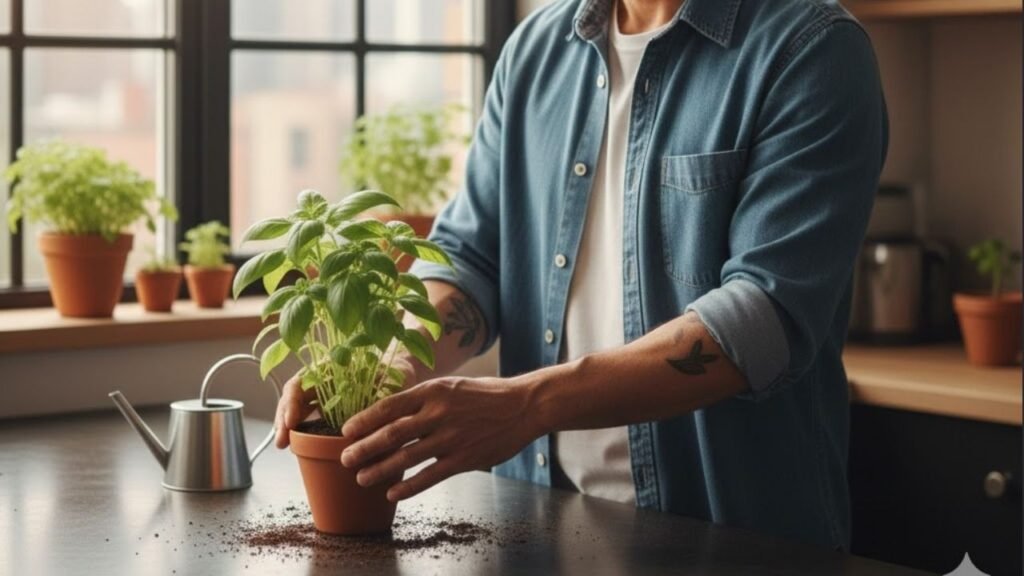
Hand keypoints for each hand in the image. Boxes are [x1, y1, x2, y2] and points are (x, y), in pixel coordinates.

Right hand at [273, 355, 418, 448]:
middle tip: (281, 442)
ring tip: (283, 446)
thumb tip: (369, 423)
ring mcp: (323, 395)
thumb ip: (376, 397)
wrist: (401, 373)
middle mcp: (322, 381)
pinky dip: (302, 433)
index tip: (291, 421)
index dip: (292, 401)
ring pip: (298, 409)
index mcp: (331, 368)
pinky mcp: (328, 411)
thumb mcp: (388, 382)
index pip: (302, 382)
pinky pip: (310, 420)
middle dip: (283, 419)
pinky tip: (297, 447)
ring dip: (288, 427)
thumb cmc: (394, 374)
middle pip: (293, 397)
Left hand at [339, 376, 540, 501]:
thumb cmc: (485, 395)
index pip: (390, 406)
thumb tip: (393, 413)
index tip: (346, 431)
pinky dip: (408, 486)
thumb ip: (425, 399)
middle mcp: (439, 413)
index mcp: (433, 391)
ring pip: (406, 457)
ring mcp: (451, 437)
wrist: (523, 405)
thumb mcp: (451, 386)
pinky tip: (393, 493)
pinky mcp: (464, 458)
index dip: (365, 420)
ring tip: (362, 479)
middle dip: (365, 448)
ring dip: (380, 470)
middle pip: (392, 433)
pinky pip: (430, 476)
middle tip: (346, 459)